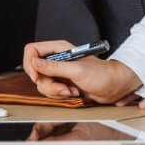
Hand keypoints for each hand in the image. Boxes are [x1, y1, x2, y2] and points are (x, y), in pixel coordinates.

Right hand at [22, 40, 141, 103]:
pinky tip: (73, 93)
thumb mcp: (77, 71)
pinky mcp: (61, 83)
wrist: (114, 87)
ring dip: (56, 91)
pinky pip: (50, 91)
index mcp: (59, 49)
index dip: (30, 63)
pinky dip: (60, 96)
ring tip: (72, 91)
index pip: (32, 50)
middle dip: (48, 84)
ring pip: (42, 84)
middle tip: (63, 87)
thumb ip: (54, 67)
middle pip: (35, 71)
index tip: (37, 77)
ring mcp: (58, 72)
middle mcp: (56, 59)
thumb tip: (34, 63)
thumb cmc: (102, 75)